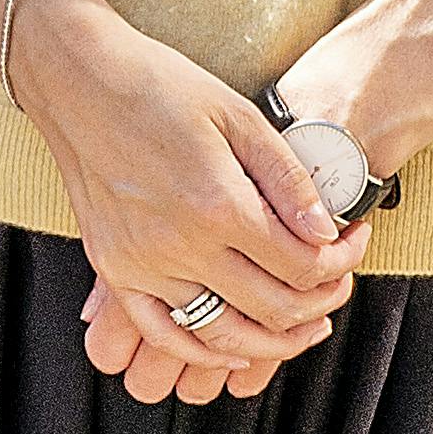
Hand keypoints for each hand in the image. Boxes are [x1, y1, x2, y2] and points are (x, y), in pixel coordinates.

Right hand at [13, 0, 360, 411]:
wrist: (78, 80)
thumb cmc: (161, 86)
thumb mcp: (240, 116)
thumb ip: (288, 179)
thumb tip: (326, 231)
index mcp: (219, 204)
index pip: (303, 265)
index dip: (342, 261)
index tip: (354, 241)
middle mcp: (180, 246)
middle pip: (273, 308)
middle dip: (321, 303)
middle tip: (338, 283)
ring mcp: (142, 264)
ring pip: (223, 335)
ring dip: (273, 343)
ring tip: (303, 327)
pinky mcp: (114, 270)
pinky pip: (163, 333)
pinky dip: (203, 352)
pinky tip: (233, 349)